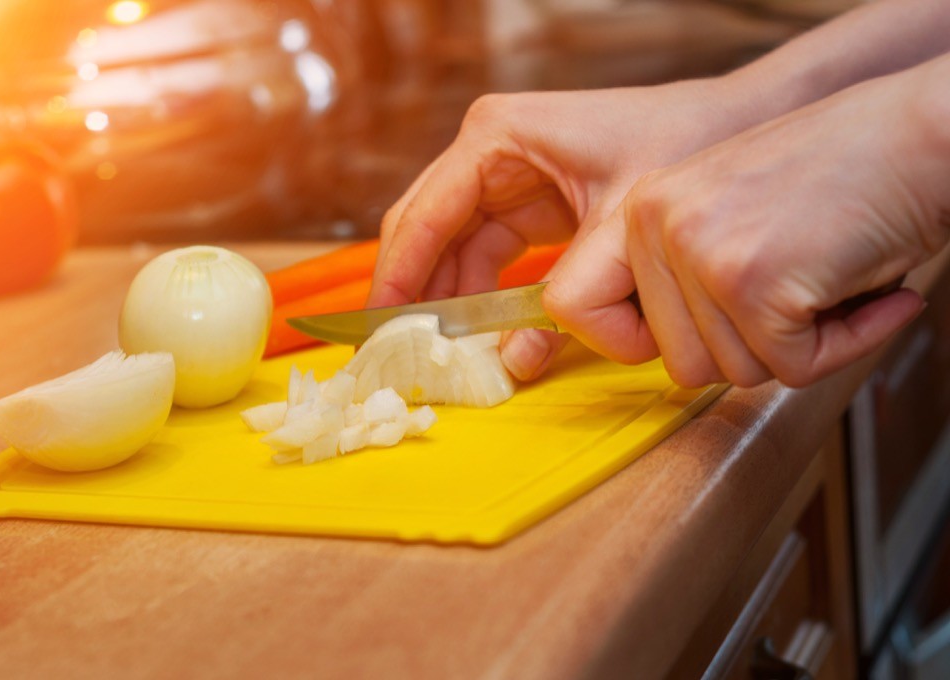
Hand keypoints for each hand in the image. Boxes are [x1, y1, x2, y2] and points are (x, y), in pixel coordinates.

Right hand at [370, 78, 761, 379]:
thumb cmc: (682, 146)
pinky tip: (487, 335)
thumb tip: (513, 362)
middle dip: (414, 293)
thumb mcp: (617, 227)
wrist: (736, 125)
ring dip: (450, 302)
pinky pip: (487, 256)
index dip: (398, 276)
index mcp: (498, 137)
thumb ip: (562, 296)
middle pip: (426, 231)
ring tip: (442, 356)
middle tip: (399, 353)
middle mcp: (490, 152)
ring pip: (452, 249)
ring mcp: (505, 176)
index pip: (425, 215)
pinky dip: (484, 296)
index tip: (379, 328)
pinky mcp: (527, 202)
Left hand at [546, 58, 949, 387]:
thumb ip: (677, 275)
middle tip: (795, 302)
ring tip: (828, 285)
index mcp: (639, 209)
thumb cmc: (840, 174)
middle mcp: (655, 225)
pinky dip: (841, 347)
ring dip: (794, 346)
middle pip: (676, 361)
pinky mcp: (752, 282)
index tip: (673, 339)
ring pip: (733, 371)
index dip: (627, 341)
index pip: (575, 305)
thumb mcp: (722, 212)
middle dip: (746, 348)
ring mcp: (700, 252)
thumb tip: (659, 353)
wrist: (920, 134)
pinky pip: (790, 368)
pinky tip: (867, 293)